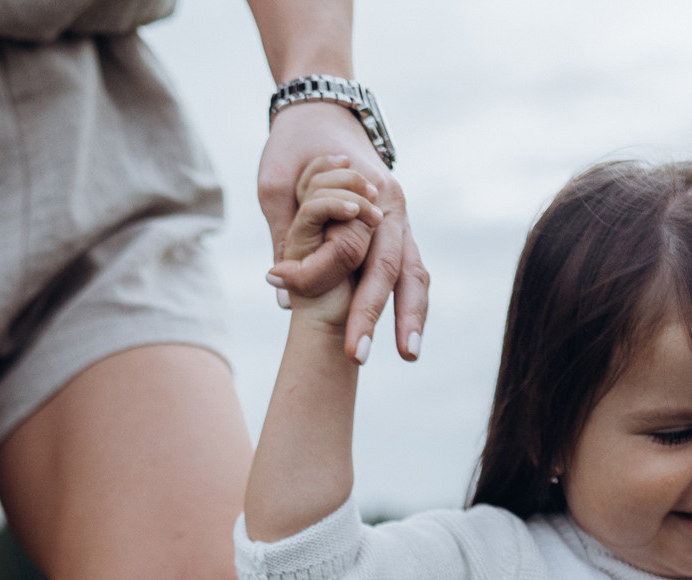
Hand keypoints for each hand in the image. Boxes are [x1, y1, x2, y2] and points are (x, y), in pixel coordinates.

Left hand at [257, 100, 426, 364]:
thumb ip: (283, 237)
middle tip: (358, 357)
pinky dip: (411, 304)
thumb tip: (283, 299)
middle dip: (378, 315)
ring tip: (407, 354)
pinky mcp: (400, 232)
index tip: (306, 310)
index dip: (333, 283)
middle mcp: (393, 206)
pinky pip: (413, 271)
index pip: (356, 248)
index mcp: (368, 190)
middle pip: (394, 267)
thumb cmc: (294, 146)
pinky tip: (408, 339)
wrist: (321, 111)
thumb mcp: (276, 185)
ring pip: (415, 272)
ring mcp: (402, 219)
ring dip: (411, 316)